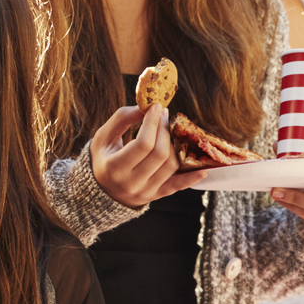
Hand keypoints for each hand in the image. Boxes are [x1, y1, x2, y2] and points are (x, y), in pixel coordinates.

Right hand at [90, 104, 205, 207]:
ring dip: (175, 144)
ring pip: (171, 166)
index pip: (142, 144)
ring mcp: (144, 192)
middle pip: (160, 154)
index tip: (155, 107)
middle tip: (164, 115)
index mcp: (114, 168)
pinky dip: (191, 178)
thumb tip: (146, 107)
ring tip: (170, 131)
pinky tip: (203, 169)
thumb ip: (122, 119)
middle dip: (165, 130)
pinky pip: (177, 187)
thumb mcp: (103, 137)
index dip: (153, 123)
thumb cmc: (102, 158)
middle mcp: (130, 183)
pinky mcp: (155, 196)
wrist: (100, 190)